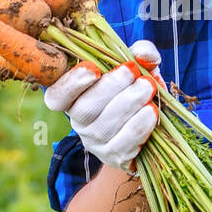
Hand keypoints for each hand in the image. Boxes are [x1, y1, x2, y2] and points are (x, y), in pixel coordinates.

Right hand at [43, 39, 165, 172]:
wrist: (153, 127)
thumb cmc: (137, 90)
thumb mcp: (139, 67)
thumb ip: (141, 53)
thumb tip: (142, 54)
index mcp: (75, 97)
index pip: (57, 96)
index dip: (70, 84)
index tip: (93, 69)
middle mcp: (79, 121)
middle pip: (84, 108)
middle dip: (110, 87)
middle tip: (133, 71)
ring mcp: (95, 142)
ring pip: (104, 126)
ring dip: (128, 104)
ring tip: (148, 88)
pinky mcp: (114, 157)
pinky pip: (123, 144)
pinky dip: (138, 126)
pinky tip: (151, 112)